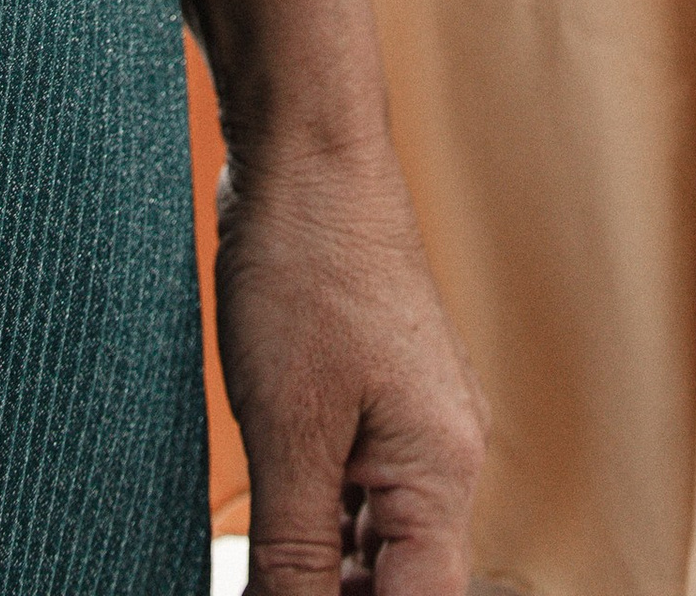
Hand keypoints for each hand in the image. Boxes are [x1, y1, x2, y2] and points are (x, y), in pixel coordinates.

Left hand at [215, 128, 487, 593]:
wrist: (306, 144)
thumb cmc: (307, 268)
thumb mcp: (288, 431)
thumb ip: (294, 556)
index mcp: (441, 471)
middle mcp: (442, 453)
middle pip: (402, 583)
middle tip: (258, 587)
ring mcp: (411, 421)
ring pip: (374, 541)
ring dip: (320, 571)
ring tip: (253, 570)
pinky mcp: (371, 393)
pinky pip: (353, 489)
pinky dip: (312, 523)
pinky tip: (262, 530)